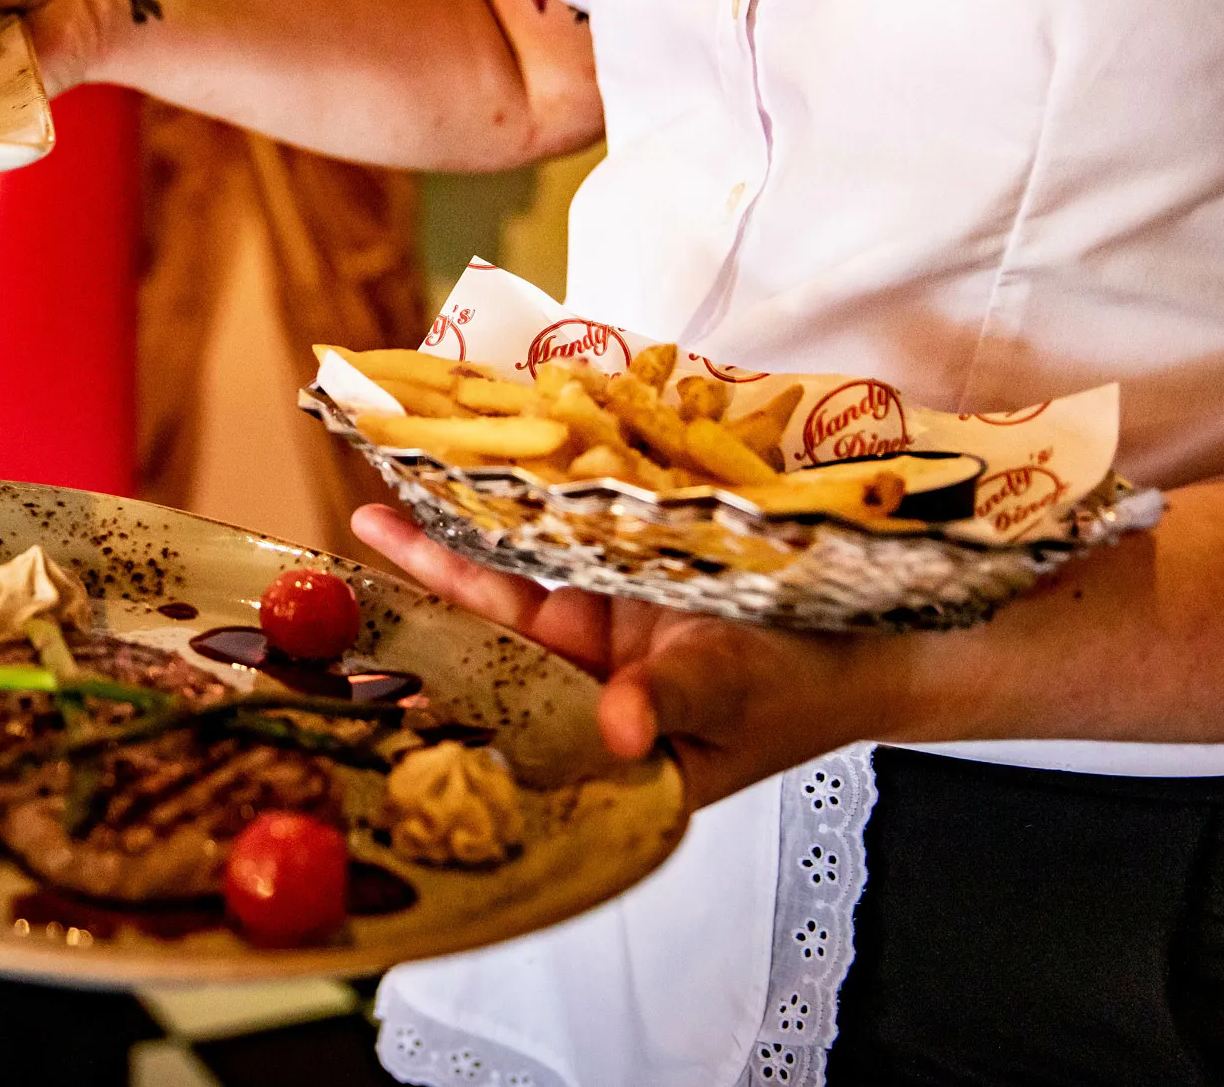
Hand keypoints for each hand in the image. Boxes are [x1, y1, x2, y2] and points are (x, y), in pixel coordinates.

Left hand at [352, 504, 903, 808]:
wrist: (875, 634)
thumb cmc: (813, 684)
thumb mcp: (743, 692)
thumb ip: (678, 704)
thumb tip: (625, 728)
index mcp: (604, 745)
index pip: (506, 728)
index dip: (441, 705)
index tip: (377, 684)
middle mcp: (586, 688)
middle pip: (486, 646)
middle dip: (420, 607)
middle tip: (349, 566)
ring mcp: (599, 628)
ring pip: (507, 587)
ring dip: (447, 548)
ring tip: (378, 512)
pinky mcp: (617, 574)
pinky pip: (551, 540)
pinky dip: (509, 510)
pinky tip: (459, 479)